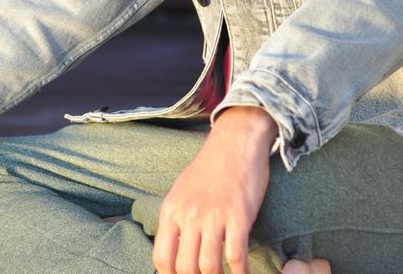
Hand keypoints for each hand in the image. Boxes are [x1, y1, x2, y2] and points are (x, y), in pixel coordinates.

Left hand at [152, 106, 278, 273]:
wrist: (235, 142)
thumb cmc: (210, 168)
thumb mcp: (182, 191)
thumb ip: (177, 220)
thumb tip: (175, 249)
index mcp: (172, 210)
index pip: (162, 257)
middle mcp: (189, 214)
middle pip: (184, 267)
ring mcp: (213, 215)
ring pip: (208, 266)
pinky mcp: (238, 215)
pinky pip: (236, 255)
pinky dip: (241, 273)